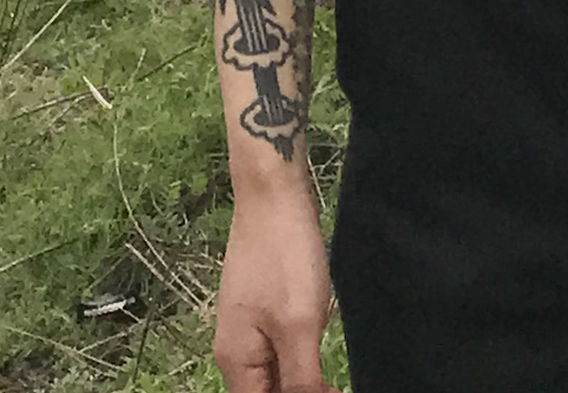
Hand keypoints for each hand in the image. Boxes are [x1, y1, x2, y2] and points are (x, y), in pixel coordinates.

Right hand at [215, 185, 333, 392]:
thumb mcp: (299, 327)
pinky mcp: (261, 306)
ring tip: (327, 358)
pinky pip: (279, 345)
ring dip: (302, 374)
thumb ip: (300, 381)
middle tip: (332, 378)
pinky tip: (318, 334)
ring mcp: (247, 326)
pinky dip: (300, 350)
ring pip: (276, 370)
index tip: (328, 390)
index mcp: (236, 362)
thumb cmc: (284, 258)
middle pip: (268, 391)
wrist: (273, 194)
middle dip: (301, 389)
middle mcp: (235, 349)